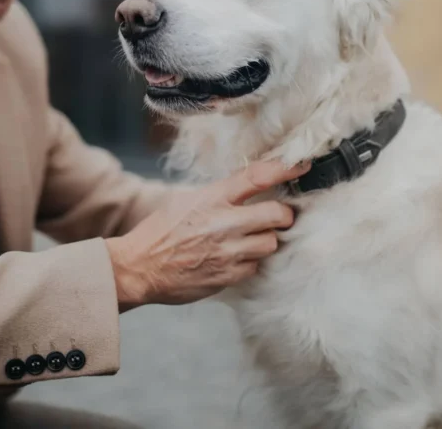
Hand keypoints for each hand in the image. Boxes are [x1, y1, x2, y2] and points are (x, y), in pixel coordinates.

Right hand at [104, 159, 309, 310]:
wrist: (138, 268)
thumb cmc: (160, 232)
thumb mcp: (186, 200)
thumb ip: (219, 195)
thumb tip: (249, 188)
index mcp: (213, 198)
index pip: (258, 176)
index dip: (286, 169)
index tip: (303, 165)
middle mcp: (225, 222)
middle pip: (279, 214)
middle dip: (284, 215)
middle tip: (278, 216)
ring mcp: (228, 252)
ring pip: (271, 243)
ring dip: (266, 240)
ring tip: (250, 239)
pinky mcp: (227, 276)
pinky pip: (255, 267)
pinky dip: (250, 262)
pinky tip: (235, 258)